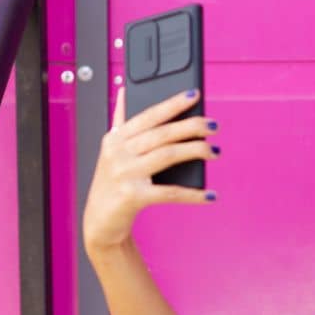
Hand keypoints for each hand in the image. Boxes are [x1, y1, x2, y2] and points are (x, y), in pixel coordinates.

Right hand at [81, 84, 219, 250]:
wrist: (99, 223)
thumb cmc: (111, 186)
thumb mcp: (111, 151)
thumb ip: (119, 122)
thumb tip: (125, 90)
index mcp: (115, 138)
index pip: (148, 115)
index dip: (172, 104)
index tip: (194, 95)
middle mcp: (118, 153)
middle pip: (162, 134)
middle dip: (191, 127)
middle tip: (214, 126)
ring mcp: (125, 174)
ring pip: (168, 155)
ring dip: (196, 151)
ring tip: (215, 151)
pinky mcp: (133, 197)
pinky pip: (170, 193)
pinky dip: (193, 194)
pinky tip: (209, 194)